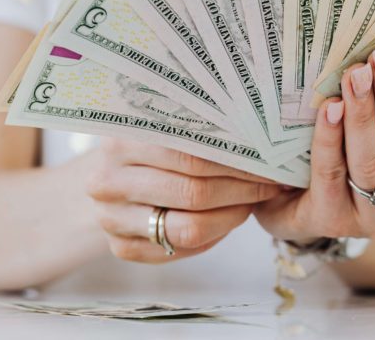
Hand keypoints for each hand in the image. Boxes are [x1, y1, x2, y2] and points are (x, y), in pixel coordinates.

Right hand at [87, 138, 287, 262]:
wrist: (105, 174)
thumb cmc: (146, 144)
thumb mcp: (161, 124)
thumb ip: (195, 126)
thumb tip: (258, 134)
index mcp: (121, 142)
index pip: (192, 157)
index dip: (236, 162)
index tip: (267, 161)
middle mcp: (109, 182)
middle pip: (193, 193)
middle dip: (241, 189)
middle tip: (270, 183)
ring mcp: (112, 219)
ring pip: (189, 228)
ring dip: (232, 216)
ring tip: (252, 201)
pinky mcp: (121, 248)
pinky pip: (180, 250)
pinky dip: (211, 237)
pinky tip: (227, 219)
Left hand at [255, 31, 374, 241]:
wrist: (289, 205)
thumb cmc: (339, 155)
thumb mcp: (371, 130)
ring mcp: (373, 217)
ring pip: (374, 161)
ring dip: (365, 114)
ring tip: (354, 75)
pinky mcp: (332, 221)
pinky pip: (332, 175)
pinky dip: (331, 140)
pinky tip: (329, 109)